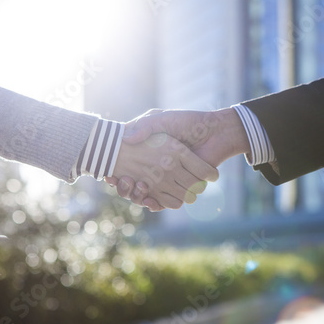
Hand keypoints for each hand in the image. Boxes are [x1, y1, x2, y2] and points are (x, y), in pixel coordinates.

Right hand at [106, 108, 249, 209]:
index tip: (108, 174)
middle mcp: (159, 169)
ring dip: (138, 196)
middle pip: (134, 186)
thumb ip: (145, 126)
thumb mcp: (161, 119)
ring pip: (147, 196)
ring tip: (133, 186)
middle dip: (124, 187)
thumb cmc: (187, 122)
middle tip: (118, 180)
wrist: (214, 131)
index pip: (127, 169)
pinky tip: (149, 199)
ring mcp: (170, 179)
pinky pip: (166, 202)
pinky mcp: (183, 187)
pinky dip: (157, 204)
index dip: (116, 174)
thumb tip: (127, 138)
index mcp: (152, 154)